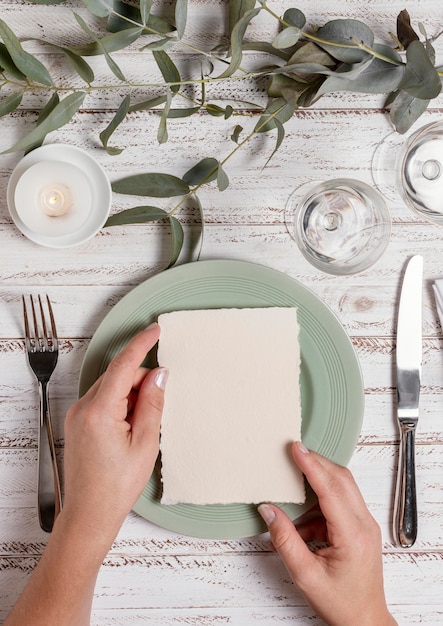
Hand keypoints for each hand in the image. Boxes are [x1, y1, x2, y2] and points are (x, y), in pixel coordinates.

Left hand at [62, 323, 167, 544]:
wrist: (90, 514)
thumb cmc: (117, 486)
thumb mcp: (146, 442)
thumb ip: (153, 402)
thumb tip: (159, 374)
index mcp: (99, 410)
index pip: (123, 365)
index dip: (141, 344)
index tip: (155, 330)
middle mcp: (83, 407)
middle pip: (118, 376)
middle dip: (141, 382)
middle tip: (158, 407)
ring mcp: (77, 415)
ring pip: (112, 388)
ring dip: (131, 396)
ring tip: (141, 429)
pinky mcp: (78, 423)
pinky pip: (104, 401)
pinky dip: (121, 406)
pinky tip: (131, 429)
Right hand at [258, 442, 396, 625]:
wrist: (365, 621)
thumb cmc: (341, 603)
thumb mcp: (305, 575)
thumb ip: (285, 539)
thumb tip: (268, 510)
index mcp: (352, 535)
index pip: (330, 488)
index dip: (311, 465)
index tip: (296, 448)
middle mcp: (364, 525)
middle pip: (341, 479)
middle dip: (316, 463)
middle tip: (294, 452)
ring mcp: (366, 525)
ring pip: (343, 488)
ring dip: (319, 482)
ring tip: (294, 485)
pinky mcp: (362, 528)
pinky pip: (341, 503)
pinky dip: (321, 503)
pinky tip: (303, 522)